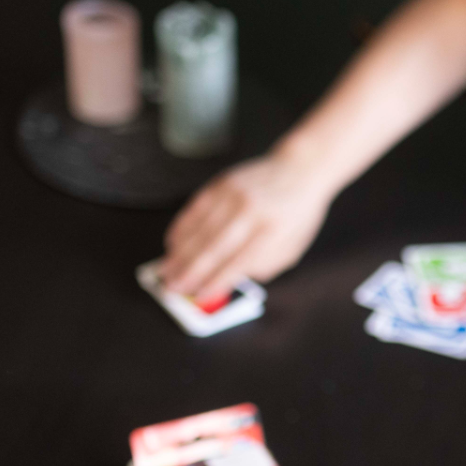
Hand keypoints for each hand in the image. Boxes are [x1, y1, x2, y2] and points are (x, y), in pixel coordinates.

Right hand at [160, 151, 334, 298]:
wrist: (299, 169)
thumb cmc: (296, 214)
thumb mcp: (292, 247)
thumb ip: (264, 265)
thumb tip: (230, 278)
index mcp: (273, 231)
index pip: (239, 262)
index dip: (216, 281)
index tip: (199, 295)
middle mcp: (251, 211)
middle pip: (214, 247)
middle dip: (190, 271)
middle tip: (172, 288)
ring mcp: (234, 195)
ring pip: (199, 229)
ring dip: (179, 254)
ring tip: (166, 272)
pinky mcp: (221, 184)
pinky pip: (194, 209)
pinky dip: (181, 229)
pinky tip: (172, 244)